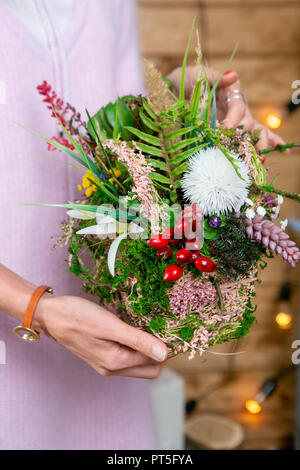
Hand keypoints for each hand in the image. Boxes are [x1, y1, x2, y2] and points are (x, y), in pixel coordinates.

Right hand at [35, 294, 167, 378]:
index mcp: (116, 363)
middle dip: (158, 350)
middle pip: (149, 368)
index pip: (155, 363)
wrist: (51, 315)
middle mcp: (112, 368)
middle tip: (157, 327)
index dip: (165, 346)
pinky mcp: (102, 355)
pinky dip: (134, 345)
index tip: (168, 327)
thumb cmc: (78, 316)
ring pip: (138, 362)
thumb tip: (164, 354)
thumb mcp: (111, 326)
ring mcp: (106, 363)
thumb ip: (138, 341)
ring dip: (145, 347)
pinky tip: (130, 328)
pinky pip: (127, 356)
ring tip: (143, 325)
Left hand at [167, 66, 287, 151]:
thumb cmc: (181, 83)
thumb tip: (233, 75)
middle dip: (244, 136)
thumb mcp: (193, 75)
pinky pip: (253, 135)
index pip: (238, 106)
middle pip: (248, 121)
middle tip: (236, 149)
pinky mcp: (231, 130)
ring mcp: (235, 119)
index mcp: (229, 90)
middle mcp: (236, 105)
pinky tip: (282, 149)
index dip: (233, 119)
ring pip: (254, 131)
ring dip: (259, 144)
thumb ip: (212, 76)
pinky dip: (269, 142)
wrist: (167, 96)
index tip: (224, 130)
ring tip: (261, 159)